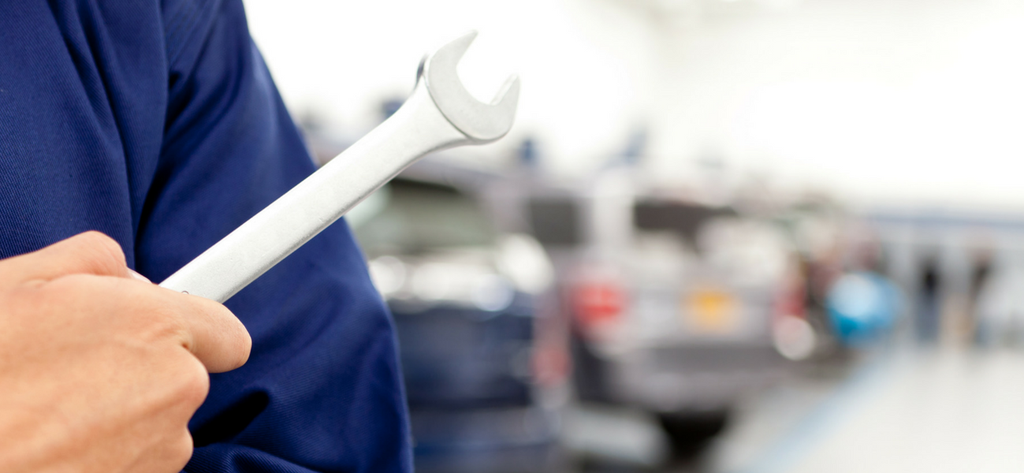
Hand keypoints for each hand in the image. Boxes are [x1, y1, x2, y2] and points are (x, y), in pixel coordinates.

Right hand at [0, 232, 250, 472]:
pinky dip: (106, 455)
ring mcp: (161, 448)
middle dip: (140, 368)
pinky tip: (50, 446)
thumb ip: (89, 261)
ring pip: (158, 423)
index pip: (223, 330)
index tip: (172, 334)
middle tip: (67, 369)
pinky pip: (138, 461)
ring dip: (120, 415)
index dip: (191, 329)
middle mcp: (174, 386)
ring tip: (45, 413)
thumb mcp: (10, 284)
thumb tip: (120, 271)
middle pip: (184, 375)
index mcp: (151, 324)